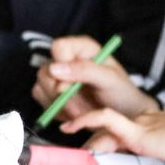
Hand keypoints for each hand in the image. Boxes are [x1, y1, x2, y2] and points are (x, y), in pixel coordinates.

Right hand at [34, 36, 156, 120]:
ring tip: (82, 109)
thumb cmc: (121, 93)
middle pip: (45, 71)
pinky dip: (56, 111)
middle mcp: (67, 60)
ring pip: (40, 88)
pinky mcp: (52, 95)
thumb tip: (54, 68)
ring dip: (60, 104)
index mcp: (82, 48)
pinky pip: (42, 102)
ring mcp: (58, 78)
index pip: (58, 47)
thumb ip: (84, 70)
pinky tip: (73, 113)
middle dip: (60, 92)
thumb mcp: (109, 79)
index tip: (73, 82)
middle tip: (79, 101)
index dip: (63, 65)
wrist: (124, 117)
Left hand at [64, 108, 164, 164]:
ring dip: (80, 131)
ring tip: (63, 146)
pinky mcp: (141, 132)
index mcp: (158, 130)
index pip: (123, 131)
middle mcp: (148, 122)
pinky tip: (69, 127)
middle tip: (66, 151)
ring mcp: (144, 124)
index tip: (86, 155)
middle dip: (86, 137)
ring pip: (102, 123)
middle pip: (108, 126)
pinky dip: (85, 121)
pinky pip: (106, 120)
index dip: (102, 140)